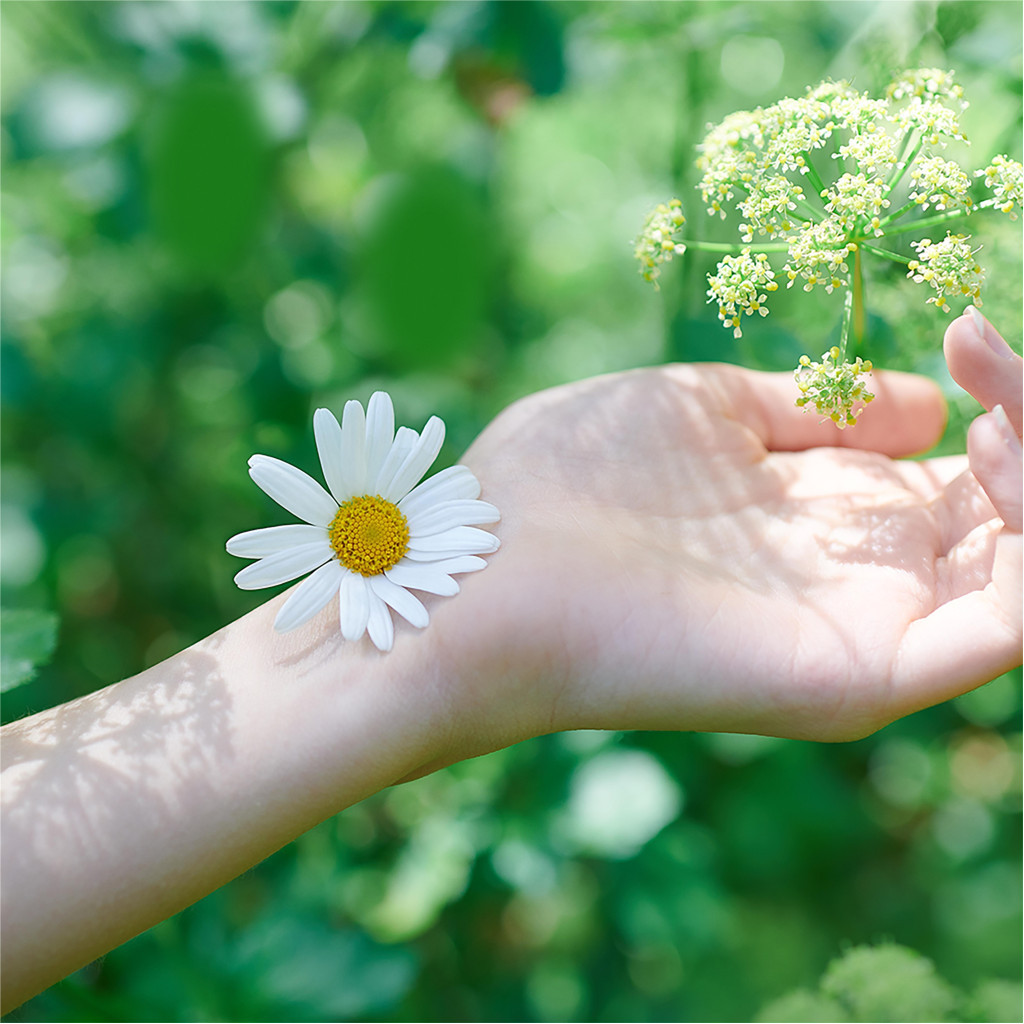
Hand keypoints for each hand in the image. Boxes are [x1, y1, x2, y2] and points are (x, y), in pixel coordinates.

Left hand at [435, 309, 1021, 759]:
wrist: (491, 563)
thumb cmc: (572, 478)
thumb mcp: (707, 411)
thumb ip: (818, 411)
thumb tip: (930, 405)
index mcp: (825, 515)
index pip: (967, 476)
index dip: (1000, 398)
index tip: (971, 329)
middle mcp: (859, 577)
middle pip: (1010, 519)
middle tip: (991, 362)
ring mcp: (864, 632)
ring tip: (1002, 416)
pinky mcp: (856, 677)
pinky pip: (1008, 630)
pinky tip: (1008, 458)